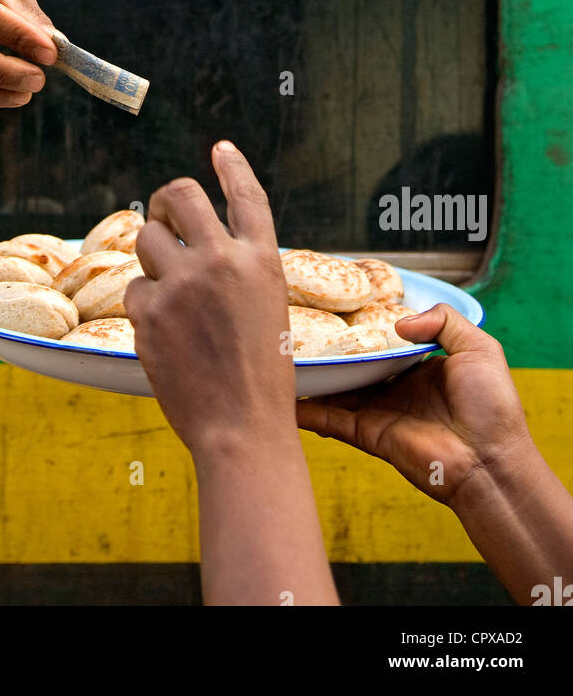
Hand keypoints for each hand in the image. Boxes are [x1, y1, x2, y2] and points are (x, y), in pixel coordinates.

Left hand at [124, 140, 294, 456]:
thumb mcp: (267, 307)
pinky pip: (135, 290)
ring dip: (151, 257)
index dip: (232, 167)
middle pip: (180, 196)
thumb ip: (237, 270)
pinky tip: (165, 334)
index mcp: (261, 260)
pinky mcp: (151, 312)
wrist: (242, 427)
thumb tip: (196, 243)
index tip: (220, 150)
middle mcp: (222, 261)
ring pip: (147, 239)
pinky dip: (145, 307)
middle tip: (160, 213)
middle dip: (164, 199)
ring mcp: (183, 284)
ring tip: (169, 291)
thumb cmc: (261, 376)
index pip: (246, 196)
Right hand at [295, 304, 533, 508]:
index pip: (382, 341)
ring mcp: (379, 410)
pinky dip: (307, 412)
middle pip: (352, 364)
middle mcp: (394, 387)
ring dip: (311, 377)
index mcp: (418, 365)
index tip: (334, 308)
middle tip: (296, 330)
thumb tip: (398, 323)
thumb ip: (444, 321)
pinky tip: (284, 399)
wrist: (490, 462)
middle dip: (327, 350)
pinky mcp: (369, 434)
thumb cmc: (492, 407)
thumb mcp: (479, 348)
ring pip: (335, 390)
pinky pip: (331, 420)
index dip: (360, 327)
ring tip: (278, 358)